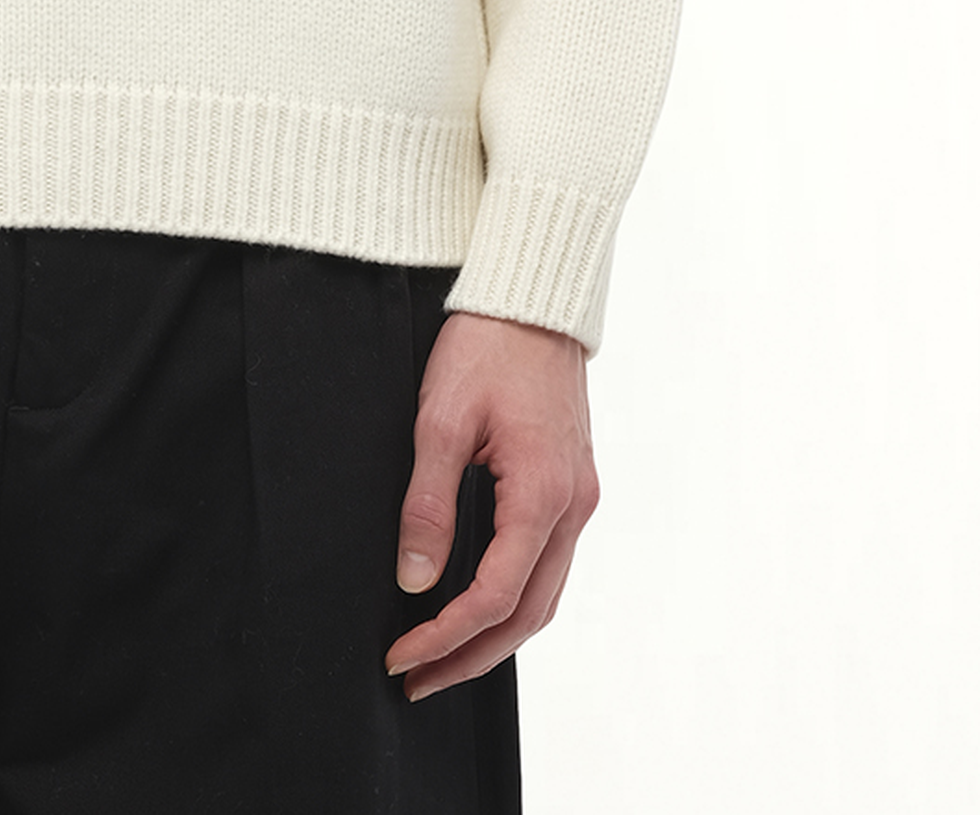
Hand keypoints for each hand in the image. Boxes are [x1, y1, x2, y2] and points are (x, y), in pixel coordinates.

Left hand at [385, 309, 597, 699]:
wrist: (533, 299)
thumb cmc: (486, 347)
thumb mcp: (440, 419)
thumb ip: (428, 503)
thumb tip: (414, 579)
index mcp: (542, 493)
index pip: (495, 595)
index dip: (445, 636)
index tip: (400, 656)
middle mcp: (573, 506)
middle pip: (528, 614)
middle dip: (471, 656)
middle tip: (416, 680)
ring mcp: (579, 497)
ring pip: (544, 595)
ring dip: (494, 634)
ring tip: (440, 656)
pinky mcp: (573, 485)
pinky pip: (549, 563)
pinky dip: (514, 598)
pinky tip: (478, 605)